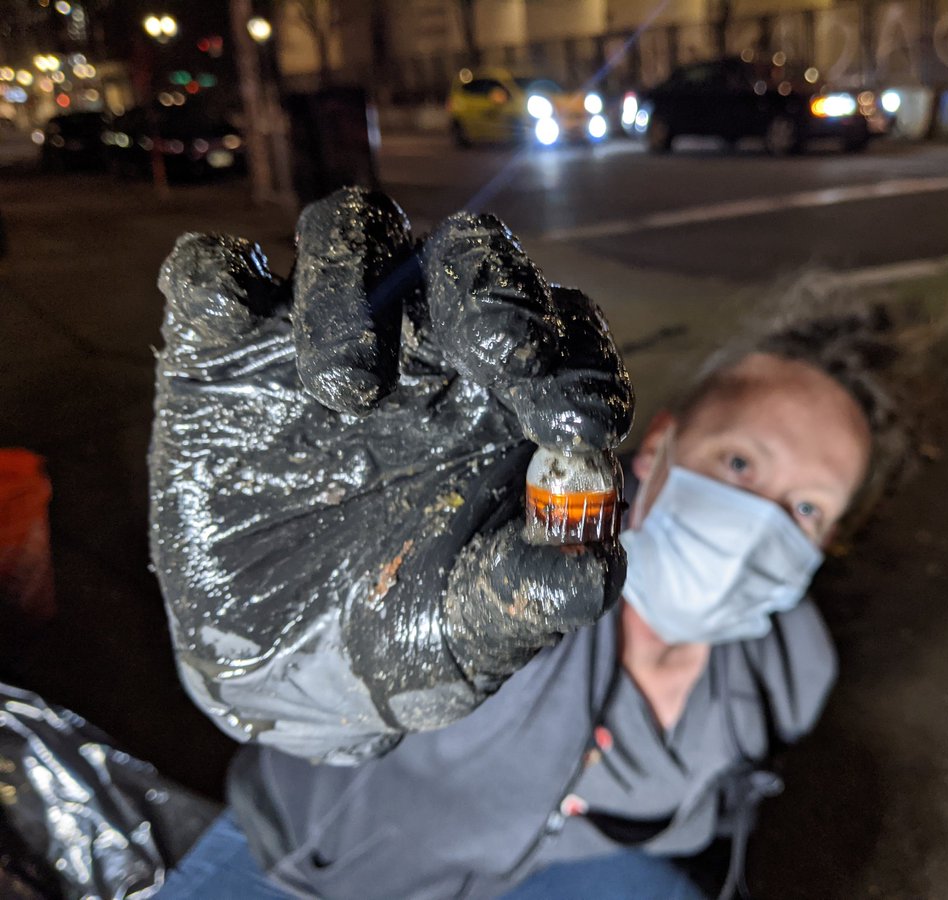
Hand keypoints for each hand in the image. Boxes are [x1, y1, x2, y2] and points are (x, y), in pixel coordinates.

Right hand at [150, 188, 632, 760]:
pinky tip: (229, 326)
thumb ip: (536, 592)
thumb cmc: (409, 631)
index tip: (582, 424)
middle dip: (494, 292)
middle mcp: (426, 343)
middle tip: (500, 354)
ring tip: (348, 394)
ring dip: (355, 288)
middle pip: (472, 254)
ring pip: (354, 231)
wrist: (288, 672)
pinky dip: (220, 281)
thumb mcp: (478, 628)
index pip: (563, 332)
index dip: (580, 362)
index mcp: (509, 394)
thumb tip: (597, 566)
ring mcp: (323, 335)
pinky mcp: (223, 353)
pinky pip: (215, 272)